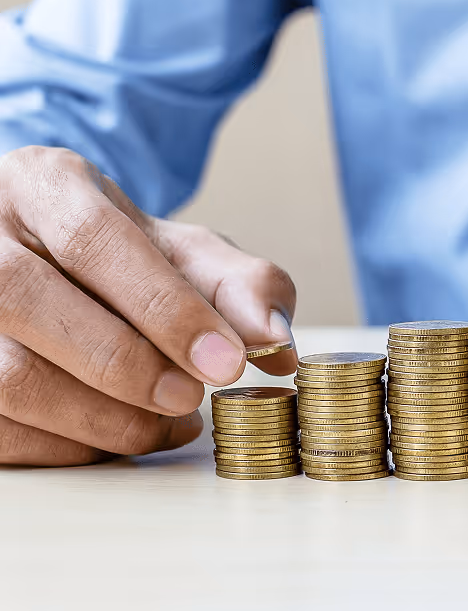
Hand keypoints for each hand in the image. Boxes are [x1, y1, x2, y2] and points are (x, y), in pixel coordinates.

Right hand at [0, 146, 297, 465]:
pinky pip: (0, 430)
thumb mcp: (184, 253)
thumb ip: (239, 285)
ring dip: (101, 418)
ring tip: (167, 423)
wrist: (47, 262)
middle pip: (31, 301)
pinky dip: (68, 448)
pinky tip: (119, 438)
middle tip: (192, 398)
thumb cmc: (122, 260)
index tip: (226, 361)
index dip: (164, 307)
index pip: (95, 239)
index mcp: (43, 184)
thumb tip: (275, 339)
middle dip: (127, 365)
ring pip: (9, 376)